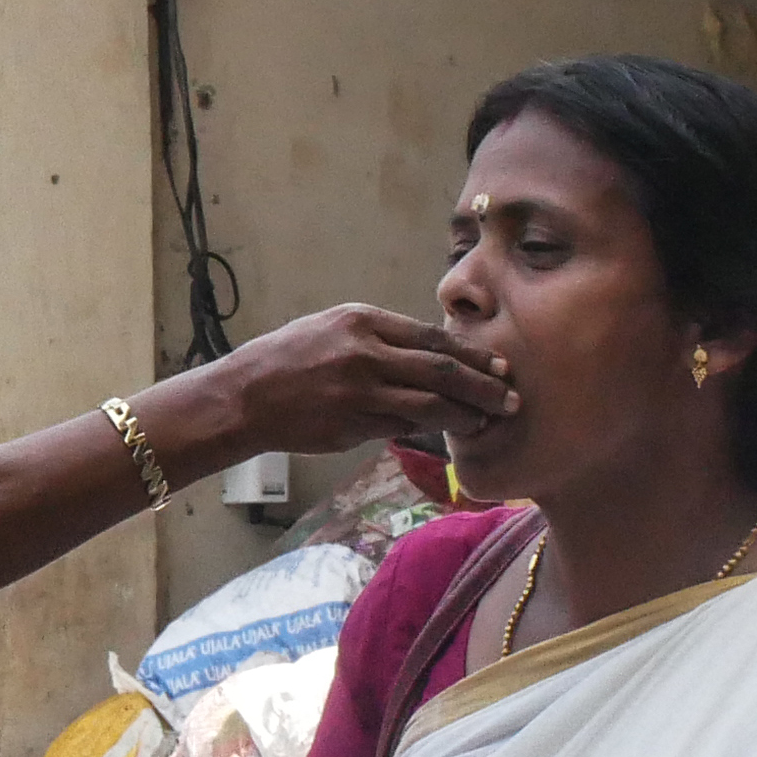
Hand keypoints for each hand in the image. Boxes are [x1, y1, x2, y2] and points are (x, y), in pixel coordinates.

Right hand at [200, 306, 516, 457]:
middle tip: (511, 398)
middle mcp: (366, 352)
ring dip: (465, 415)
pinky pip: (402, 426)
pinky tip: (448, 435)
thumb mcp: (334, 330)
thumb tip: (427, 356)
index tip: (499, 365)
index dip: (472, 354)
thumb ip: (379, 339)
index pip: (432, 337)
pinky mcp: (351, 424)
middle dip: (483, 385)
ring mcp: (359, 391)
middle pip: (442, 368)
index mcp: (364, 321)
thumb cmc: (289, 360)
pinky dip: (430, 431)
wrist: (245, 396)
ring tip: (489, 422)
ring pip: (429, 403)